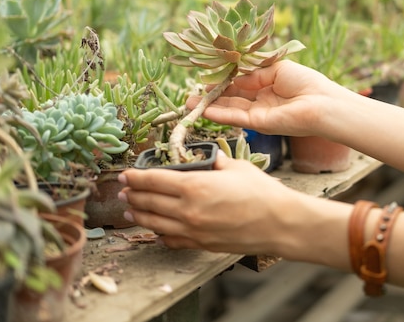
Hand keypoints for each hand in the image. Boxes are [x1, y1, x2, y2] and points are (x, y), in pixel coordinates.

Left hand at [118, 152, 305, 253]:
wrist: (279, 224)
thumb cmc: (262, 193)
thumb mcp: (236, 167)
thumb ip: (214, 162)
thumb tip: (205, 158)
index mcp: (194, 186)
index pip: (153, 180)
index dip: (135, 177)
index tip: (125, 174)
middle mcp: (187, 210)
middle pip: (148, 202)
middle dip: (132, 195)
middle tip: (123, 191)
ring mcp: (192, 230)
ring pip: (154, 223)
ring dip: (138, 215)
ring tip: (129, 211)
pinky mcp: (200, 244)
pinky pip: (171, 241)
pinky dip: (159, 235)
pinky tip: (155, 231)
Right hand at [185, 60, 340, 136]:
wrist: (321, 102)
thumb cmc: (305, 81)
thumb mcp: (276, 69)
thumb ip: (253, 74)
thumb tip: (233, 77)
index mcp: (267, 86)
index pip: (239, 85)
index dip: (222, 82)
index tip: (205, 80)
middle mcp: (261, 101)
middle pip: (231, 99)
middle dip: (210, 97)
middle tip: (190, 96)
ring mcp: (259, 114)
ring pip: (229, 110)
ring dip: (209, 108)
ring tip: (188, 105)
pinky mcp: (259, 124)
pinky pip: (235, 118)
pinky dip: (219, 115)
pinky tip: (203, 110)